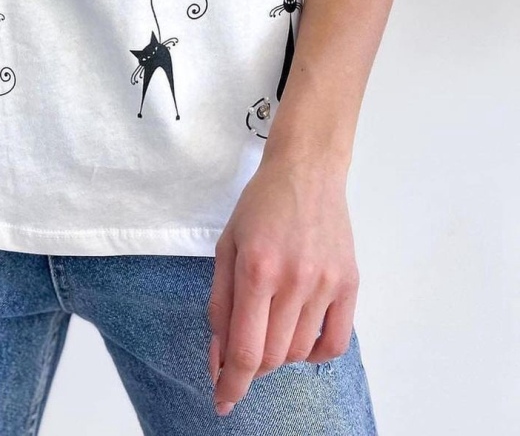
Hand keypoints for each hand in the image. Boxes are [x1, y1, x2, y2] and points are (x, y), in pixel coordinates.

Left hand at [207, 151, 358, 415]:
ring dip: (278, 353)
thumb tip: (221, 357)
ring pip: (299, 353)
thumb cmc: (259, 205)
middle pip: (272, 357)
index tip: (222, 400)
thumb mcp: (226, 247)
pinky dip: (314, 353)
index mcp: (257, 269)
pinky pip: (335, 343)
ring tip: (270, 322)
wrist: (307, 171)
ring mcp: (327, 284)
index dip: (231, 383)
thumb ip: (220, 304)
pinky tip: (300, 337)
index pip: (245, 350)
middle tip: (243, 346)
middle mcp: (295, 280)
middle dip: (250, 364)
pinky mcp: (351, 284)